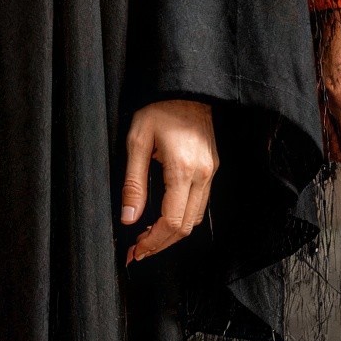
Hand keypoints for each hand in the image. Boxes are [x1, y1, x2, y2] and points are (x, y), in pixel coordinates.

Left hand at [121, 98, 218, 262]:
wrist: (188, 89)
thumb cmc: (160, 110)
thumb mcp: (136, 142)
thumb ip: (133, 183)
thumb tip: (128, 218)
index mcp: (183, 169)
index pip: (172, 221)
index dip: (154, 242)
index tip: (136, 250)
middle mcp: (202, 175)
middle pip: (186, 227)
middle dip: (161, 244)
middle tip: (138, 250)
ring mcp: (211, 173)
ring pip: (195, 219)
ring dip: (172, 234)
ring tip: (147, 237)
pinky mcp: (212, 170)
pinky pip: (199, 205)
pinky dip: (182, 219)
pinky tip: (163, 219)